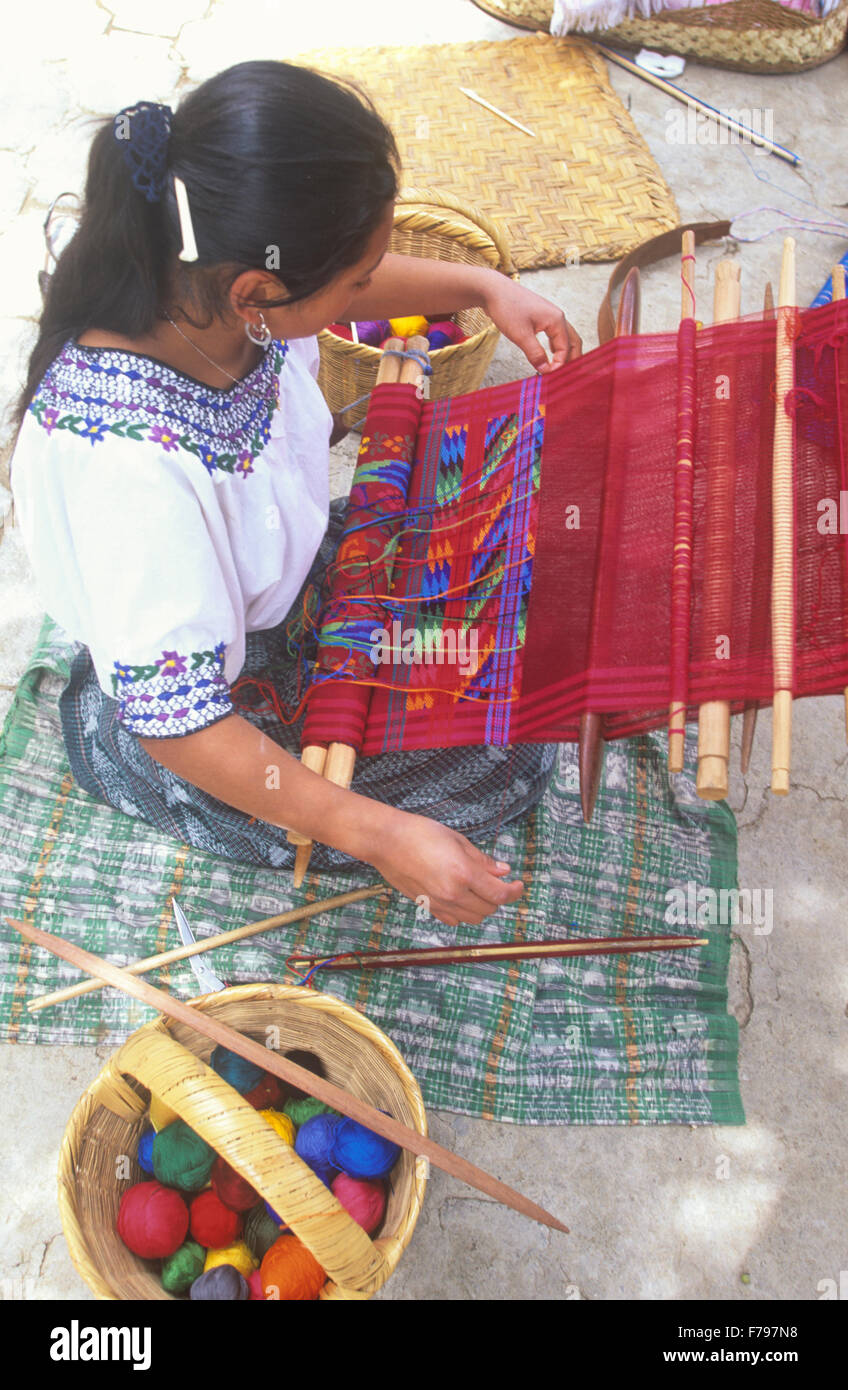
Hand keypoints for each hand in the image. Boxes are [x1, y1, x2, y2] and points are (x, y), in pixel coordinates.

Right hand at [368, 812, 524, 926]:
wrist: (386, 841)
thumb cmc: (419, 833)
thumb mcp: (457, 840)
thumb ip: (482, 860)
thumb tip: (502, 871)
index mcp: (463, 873)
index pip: (499, 893)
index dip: (514, 891)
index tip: (518, 885)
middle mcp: (453, 893)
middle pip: (488, 908)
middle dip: (498, 897)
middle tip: (498, 882)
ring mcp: (438, 903)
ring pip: (472, 918)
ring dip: (481, 907)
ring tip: (479, 890)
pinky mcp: (426, 906)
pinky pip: (453, 920)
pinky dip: (462, 913)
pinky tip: (461, 897)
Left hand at [483, 275, 581, 373]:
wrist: (493, 290)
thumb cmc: (507, 307)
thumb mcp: (521, 336)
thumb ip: (535, 354)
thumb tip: (546, 370)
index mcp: (556, 319)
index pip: (565, 348)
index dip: (559, 365)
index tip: (550, 377)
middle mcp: (556, 316)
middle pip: (572, 342)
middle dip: (571, 359)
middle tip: (565, 376)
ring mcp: (549, 316)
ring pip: (565, 338)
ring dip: (564, 353)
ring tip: (559, 368)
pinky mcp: (541, 317)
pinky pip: (555, 334)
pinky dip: (556, 346)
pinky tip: (549, 355)